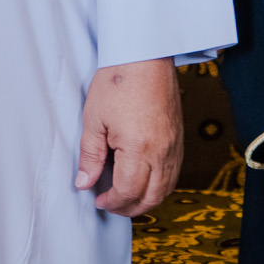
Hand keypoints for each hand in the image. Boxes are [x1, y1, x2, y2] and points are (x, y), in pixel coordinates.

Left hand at [75, 57, 181, 216]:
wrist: (145, 55)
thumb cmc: (118, 80)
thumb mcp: (94, 119)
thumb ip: (90, 155)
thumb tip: (85, 183)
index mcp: (139, 148)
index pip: (128, 191)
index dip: (112, 202)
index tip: (98, 199)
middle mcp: (162, 151)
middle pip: (151, 197)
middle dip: (130, 208)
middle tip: (111, 205)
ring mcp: (174, 144)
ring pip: (166, 188)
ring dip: (147, 200)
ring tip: (127, 196)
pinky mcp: (179, 137)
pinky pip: (174, 172)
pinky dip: (160, 184)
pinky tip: (145, 179)